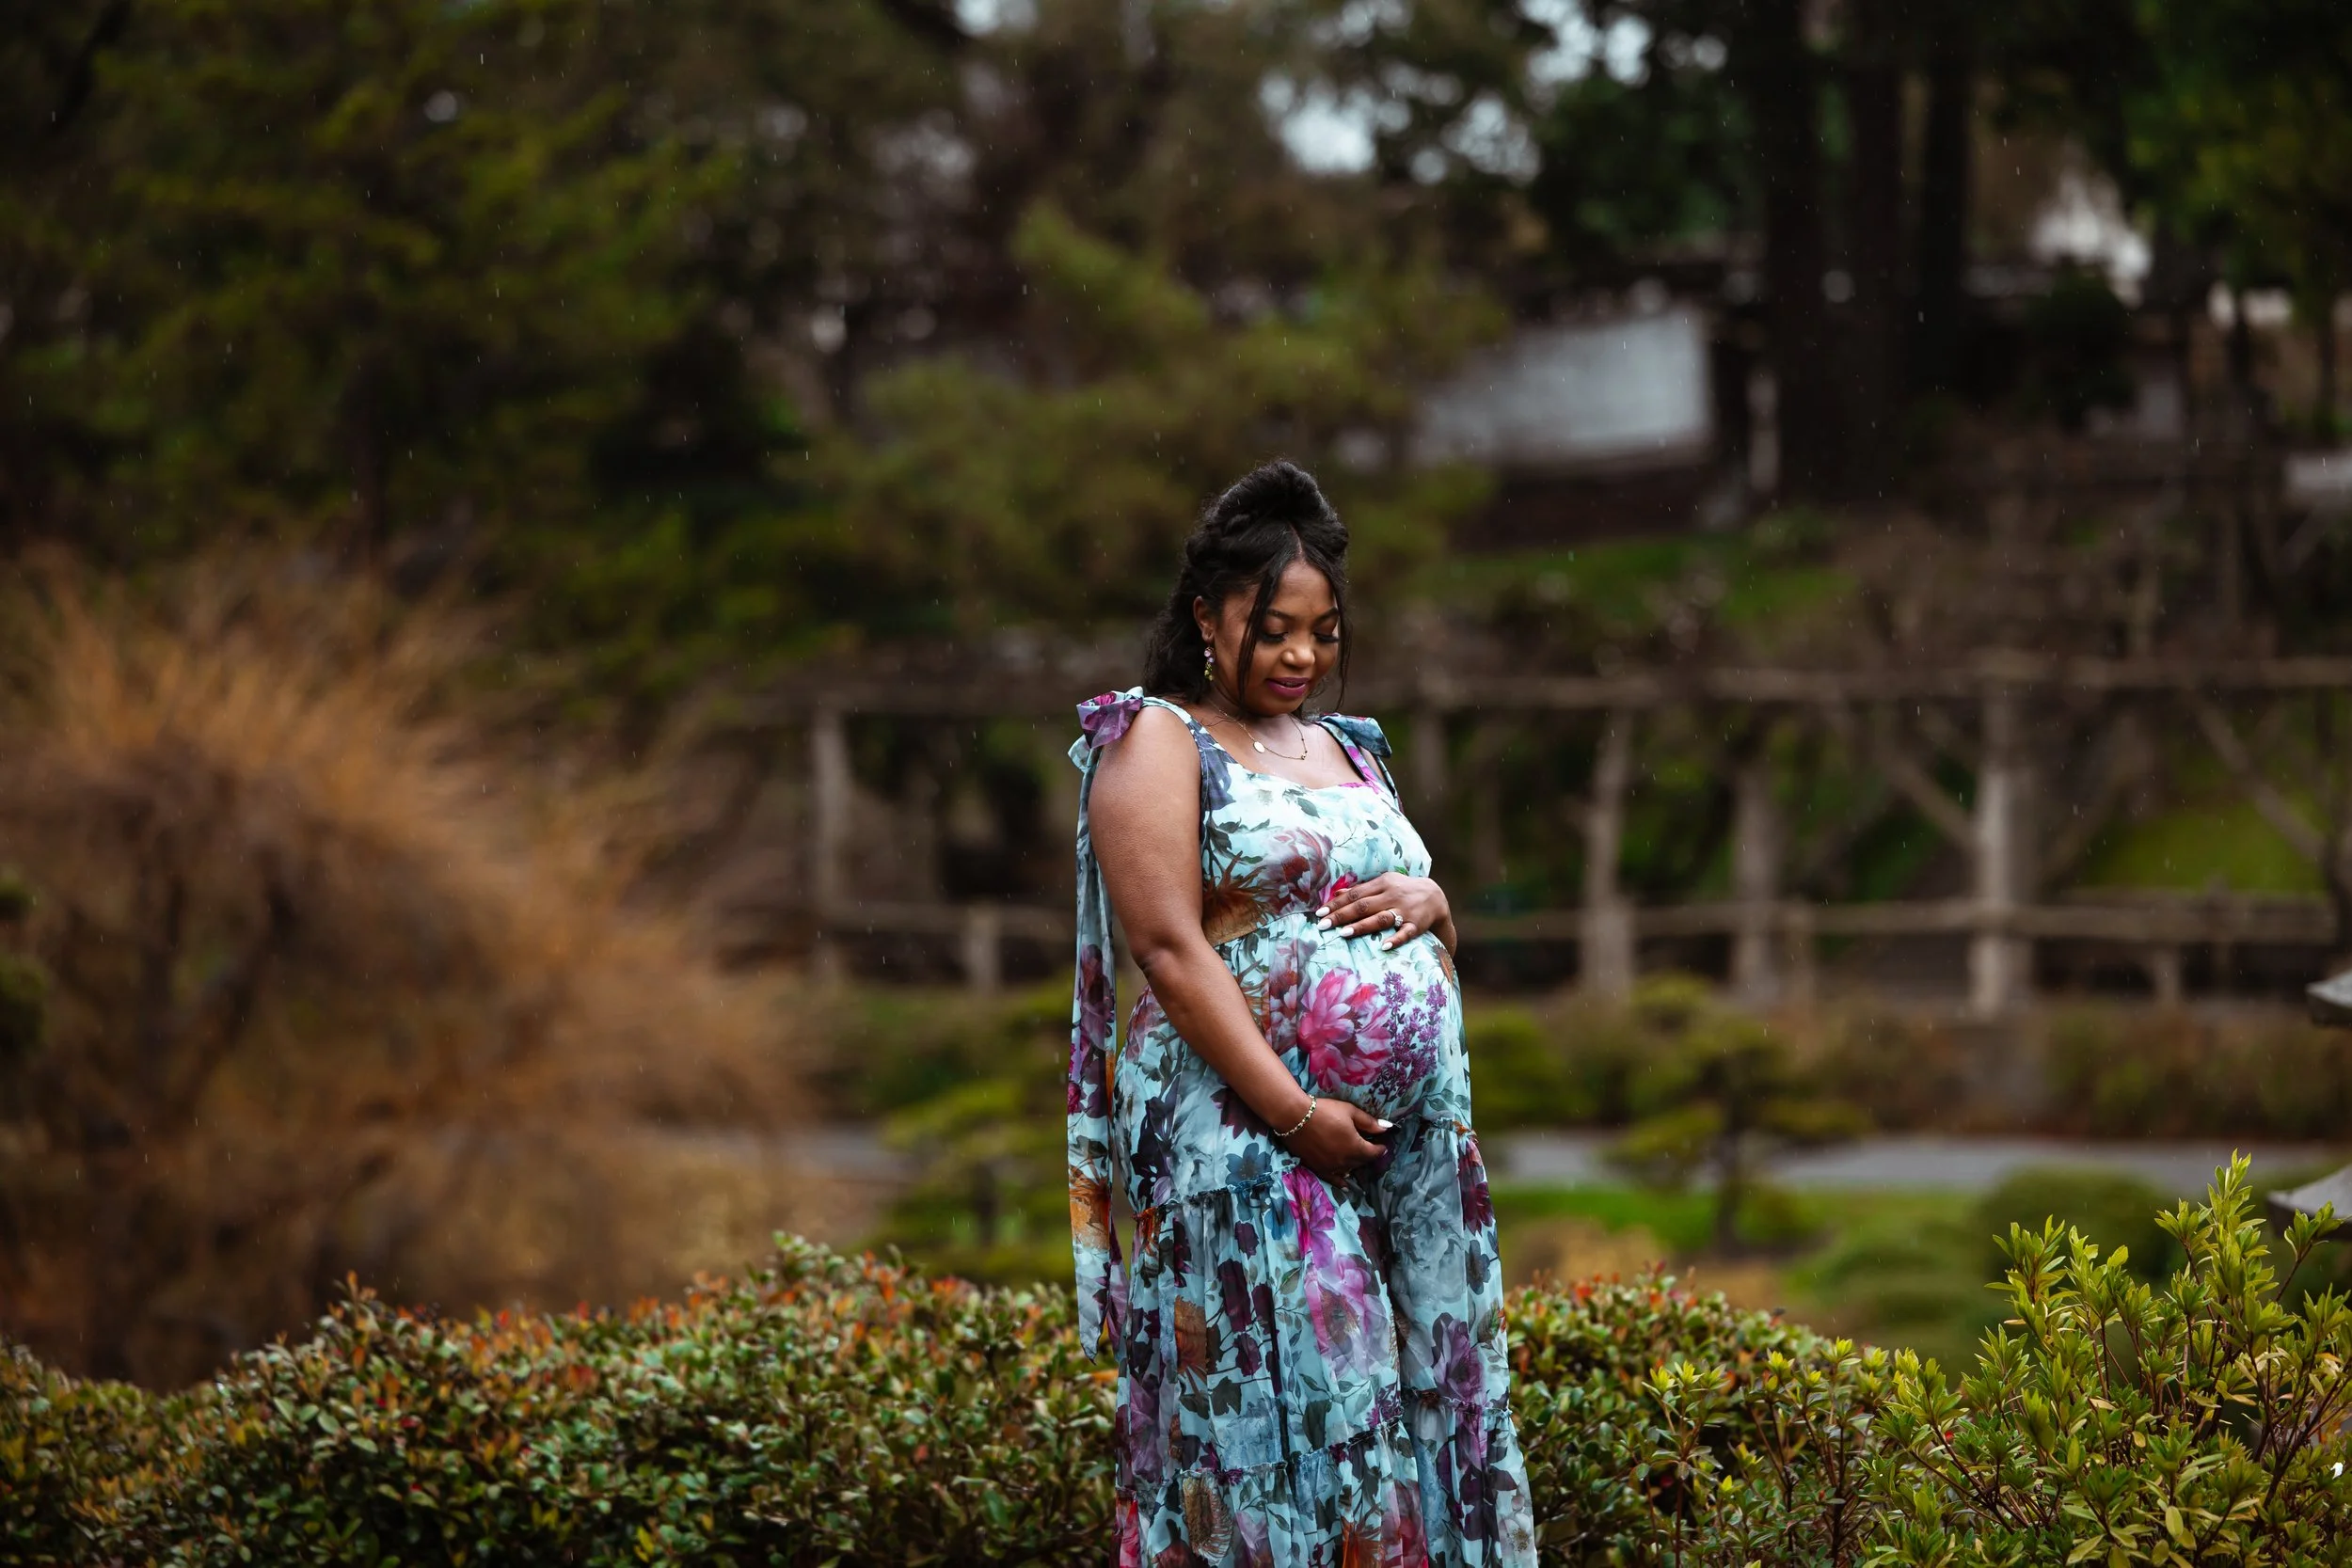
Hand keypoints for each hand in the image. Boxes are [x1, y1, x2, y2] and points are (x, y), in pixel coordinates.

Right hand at [1280, 1096, 1390, 1181]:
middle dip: (1367, 1154)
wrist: (1295, 1117)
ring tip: (1356, 1158)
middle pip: (1362, 1161)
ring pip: (1349, 1169)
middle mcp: (1346, 1161)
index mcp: (1356, 1147)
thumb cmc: (1325, 1111)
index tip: (1383, 1144)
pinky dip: (1341, 1181)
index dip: (1380, 1148)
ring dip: (1355, 1164)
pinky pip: (1333, 1179)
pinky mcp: (1318, 1168)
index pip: (1374, 1152)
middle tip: (1369, 1147)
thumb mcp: (1350, 1112)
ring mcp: (1331, 1167)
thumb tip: (1386, 1128)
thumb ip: (1369, 1122)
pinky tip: (1345, 1184)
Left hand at [1317, 873, 1452, 951]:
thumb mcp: (1383, 884)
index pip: (1355, 894)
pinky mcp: (1417, 925)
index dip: (1336, 904)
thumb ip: (1361, 890)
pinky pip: (1405, 933)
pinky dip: (1395, 939)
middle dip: (1341, 916)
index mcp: (1382, 884)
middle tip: (1323, 926)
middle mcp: (1392, 896)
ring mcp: (1405, 911)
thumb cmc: (1402, 890)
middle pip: (1363, 906)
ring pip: (1380, 918)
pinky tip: (1383, 947)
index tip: (1319, 913)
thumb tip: (1337, 893)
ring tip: (1343, 934)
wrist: (1435, 896)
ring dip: (1362, 926)